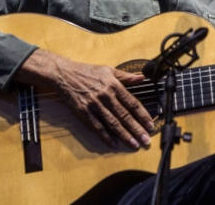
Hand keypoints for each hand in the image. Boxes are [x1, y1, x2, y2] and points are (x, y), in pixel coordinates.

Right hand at [19, 49, 153, 149]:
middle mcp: (106, 95)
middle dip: (136, 129)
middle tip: (146, 140)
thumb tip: (143, 78)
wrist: (64, 74)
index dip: (142, 115)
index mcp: (113, 85)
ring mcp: (94, 105)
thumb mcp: (108, 70)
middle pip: (124, 115)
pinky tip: (114, 144)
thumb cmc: (87, 72)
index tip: (150, 124)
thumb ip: (126, 76)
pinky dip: (106, 136)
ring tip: (134, 144)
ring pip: (112, 123)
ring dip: (124, 135)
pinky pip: (97, 127)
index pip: (132, 102)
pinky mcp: (84, 112)